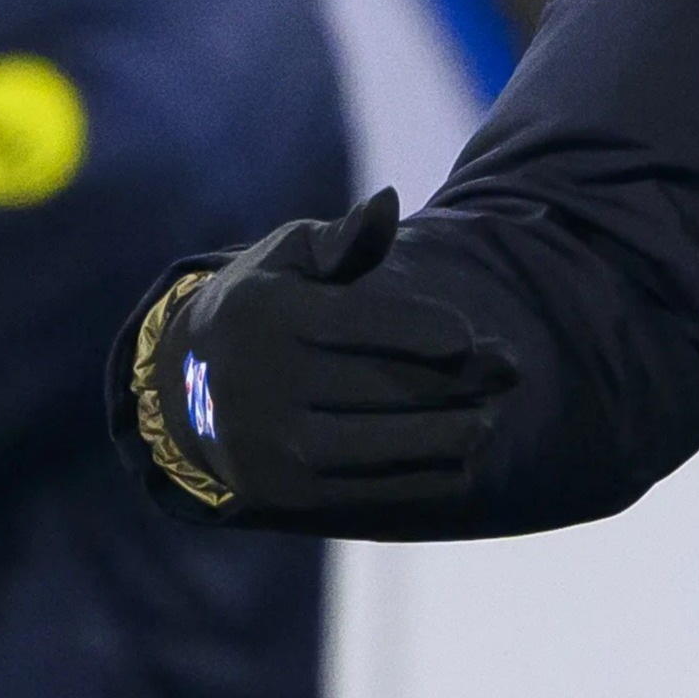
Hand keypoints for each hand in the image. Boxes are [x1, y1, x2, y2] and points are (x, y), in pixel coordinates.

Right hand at [156, 190, 514, 511]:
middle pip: (385, 387)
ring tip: (488, 418)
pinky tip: (461, 457)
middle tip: (511, 369)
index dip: (426, 332)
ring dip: (452, 433)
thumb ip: (345, 238)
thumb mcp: (289, 258)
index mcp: (271, 317)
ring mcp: (276, 446)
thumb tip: (389, 203)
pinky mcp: (291, 494)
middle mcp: (266, 385)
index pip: (361, 325)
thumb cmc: (266, 305)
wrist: (187, 392)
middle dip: (461, 380)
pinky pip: (375, 490)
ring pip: (386, 446)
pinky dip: (427, 476)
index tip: (472, 335)